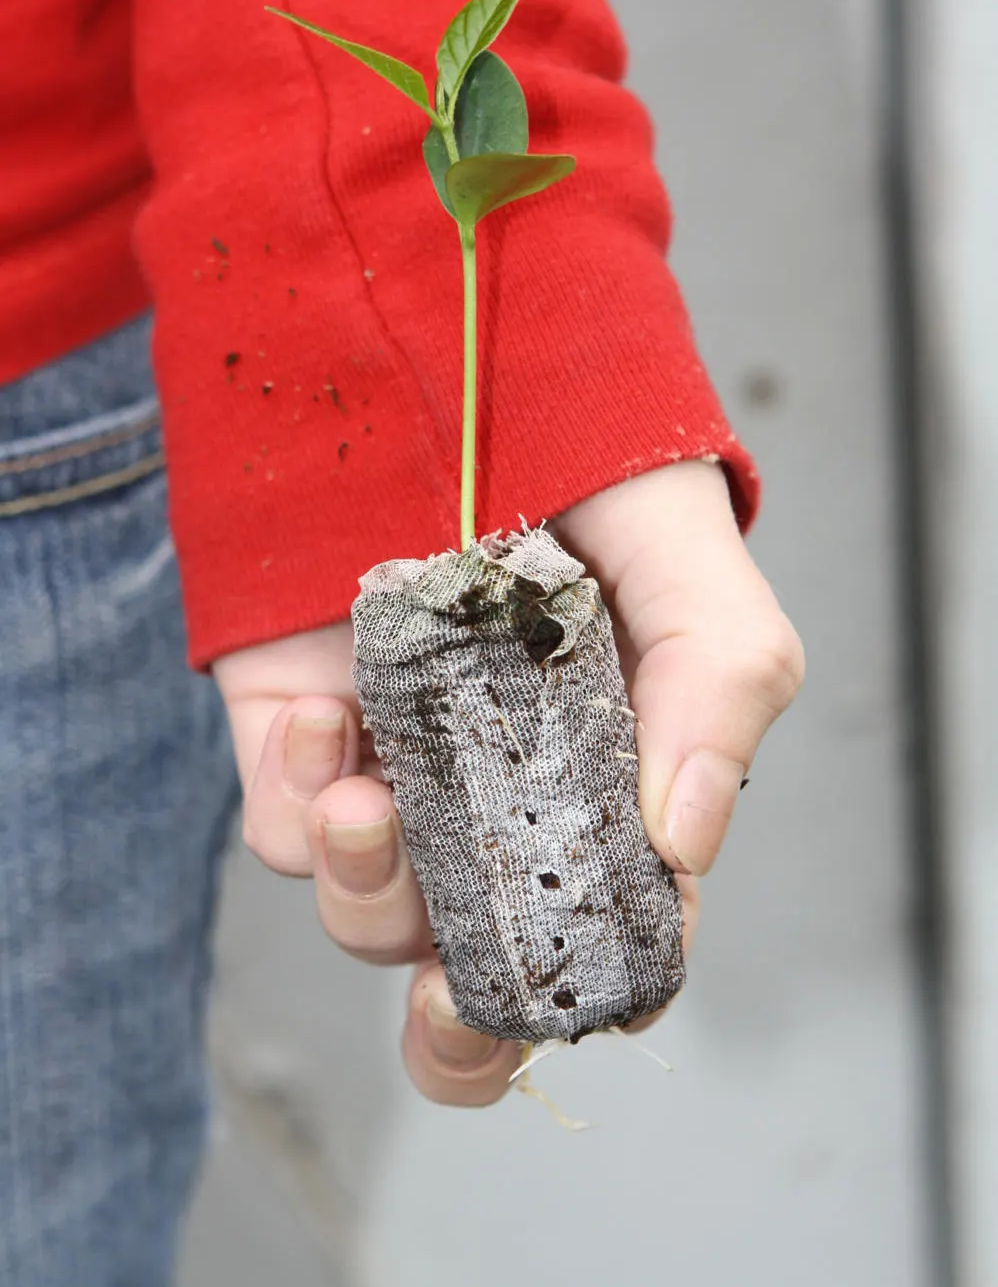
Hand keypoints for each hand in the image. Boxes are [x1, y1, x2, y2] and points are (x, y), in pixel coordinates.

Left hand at [214, 460, 802, 1103]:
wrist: (448, 358)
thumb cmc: (590, 461)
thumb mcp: (694, 562)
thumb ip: (720, 688)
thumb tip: (683, 844)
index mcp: (606, 781)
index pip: (614, 928)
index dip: (604, 984)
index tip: (595, 988)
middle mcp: (498, 797)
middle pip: (482, 975)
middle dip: (466, 1029)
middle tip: (460, 1005)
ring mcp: (399, 771)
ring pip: (376, 918)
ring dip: (372, 891)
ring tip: (374, 797)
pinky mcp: (303, 737)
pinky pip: (287, 832)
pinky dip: (299, 805)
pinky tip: (321, 715)